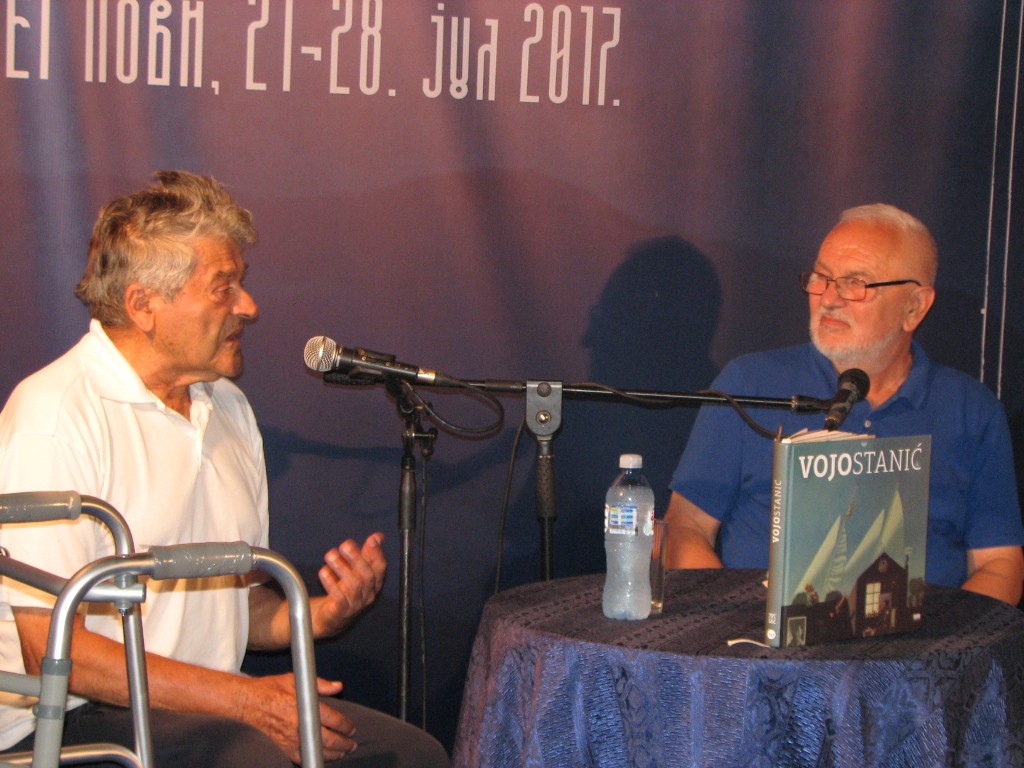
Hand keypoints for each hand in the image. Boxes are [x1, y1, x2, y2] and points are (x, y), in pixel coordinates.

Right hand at [237, 674, 354, 762]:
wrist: (244, 703)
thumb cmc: (267, 689)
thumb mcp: (294, 680)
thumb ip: (319, 684)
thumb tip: (337, 687)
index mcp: (306, 707)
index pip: (334, 720)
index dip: (346, 726)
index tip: (351, 729)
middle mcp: (300, 725)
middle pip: (330, 739)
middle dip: (344, 743)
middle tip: (351, 744)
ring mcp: (291, 739)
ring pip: (318, 752)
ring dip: (333, 754)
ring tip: (341, 753)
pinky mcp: (282, 748)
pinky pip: (301, 758)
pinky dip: (312, 759)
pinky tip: (319, 758)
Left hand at [312, 533, 386, 636]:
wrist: (332, 617)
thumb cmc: (346, 590)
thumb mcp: (358, 571)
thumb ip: (368, 554)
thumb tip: (378, 537)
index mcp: (375, 583)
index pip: (380, 568)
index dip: (377, 553)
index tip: (371, 540)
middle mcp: (368, 594)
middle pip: (367, 576)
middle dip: (356, 558)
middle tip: (345, 545)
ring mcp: (356, 604)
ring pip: (353, 585)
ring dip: (341, 568)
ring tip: (330, 555)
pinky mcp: (341, 611)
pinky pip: (339, 597)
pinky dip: (331, 583)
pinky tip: (324, 572)